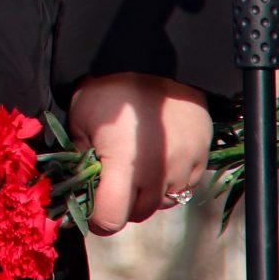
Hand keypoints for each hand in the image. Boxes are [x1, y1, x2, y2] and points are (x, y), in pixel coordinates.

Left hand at [69, 72, 210, 234]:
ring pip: (161, 203)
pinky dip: (168, 181)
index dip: (97, 220)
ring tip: (136, 166)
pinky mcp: (201, 158)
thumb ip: (79, 157)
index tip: (92, 208)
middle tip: (111, 182)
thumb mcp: (81, 119)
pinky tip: (157, 157)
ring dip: (146, 194)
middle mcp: (157, 171)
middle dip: (121, 205)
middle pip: (137, 214)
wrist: (156, 60)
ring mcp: (183, 166)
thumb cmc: (112, 87)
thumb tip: (77, 185)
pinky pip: (183, 186)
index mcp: (123, 162)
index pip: (111, 219)